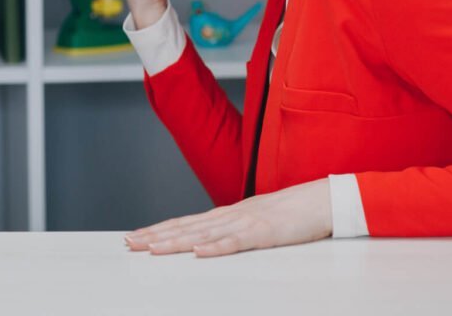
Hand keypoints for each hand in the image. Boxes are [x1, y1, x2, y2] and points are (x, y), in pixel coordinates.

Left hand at [123, 179, 332, 256]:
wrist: (321, 199)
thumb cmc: (290, 212)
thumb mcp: (254, 220)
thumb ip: (231, 228)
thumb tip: (207, 239)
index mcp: (227, 214)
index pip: (185, 222)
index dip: (159, 229)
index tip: (136, 236)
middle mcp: (230, 216)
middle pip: (186, 228)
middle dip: (156, 236)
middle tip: (130, 243)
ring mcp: (245, 223)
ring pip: (203, 234)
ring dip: (176, 242)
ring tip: (152, 248)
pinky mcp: (264, 234)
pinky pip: (236, 243)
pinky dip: (216, 247)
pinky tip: (199, 252)